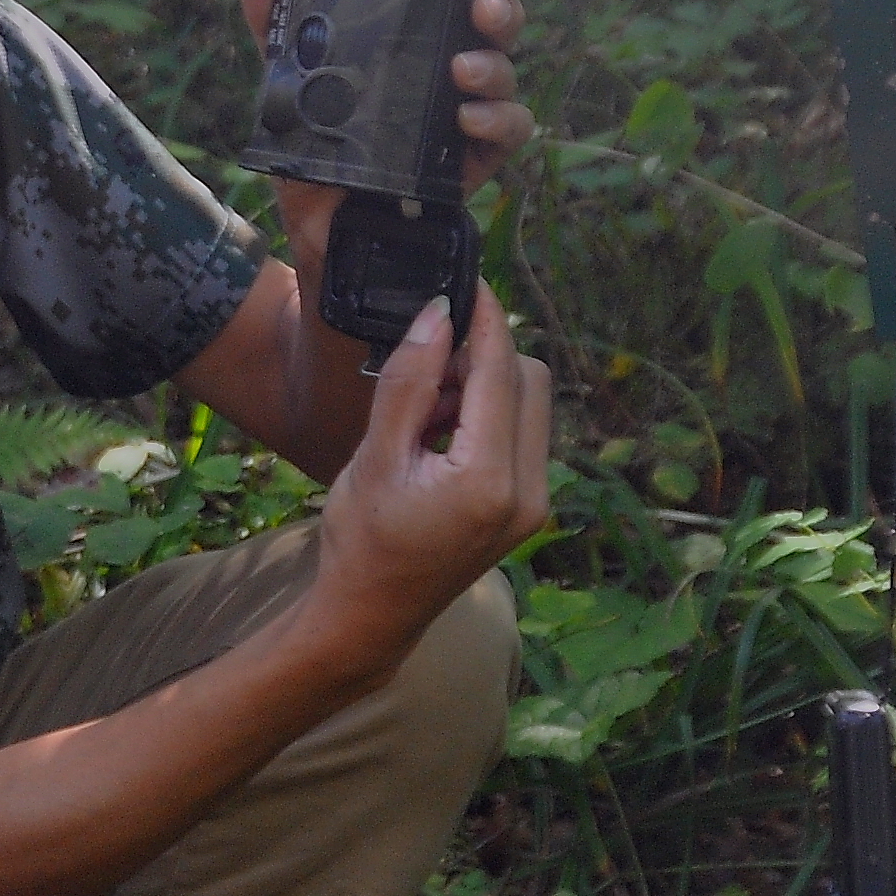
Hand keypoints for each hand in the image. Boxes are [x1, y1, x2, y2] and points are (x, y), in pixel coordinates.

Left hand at [235, 0, 540, 202]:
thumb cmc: (310, 140)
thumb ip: (272, 15)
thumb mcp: (284, 72)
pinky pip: (510, 131)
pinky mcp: (474, 156)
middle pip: (495, 24)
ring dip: (493, 66)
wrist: (313, 218)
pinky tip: (467, 118)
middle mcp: (447, 66)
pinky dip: (497, 120)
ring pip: (505, 73)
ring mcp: (465, 110)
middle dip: (501, 6)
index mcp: (415, 37)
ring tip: (462, 69)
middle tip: (482, 5)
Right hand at [306, 292, 550, 681]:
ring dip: (487, 388)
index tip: (467, 281)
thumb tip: (438, 316)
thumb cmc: (361, 539)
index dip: (485, 319)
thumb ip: (409, 383)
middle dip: (485, 358)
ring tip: (425, 411)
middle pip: (531, 381)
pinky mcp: (527, 509)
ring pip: (531, 406)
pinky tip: (440, 435)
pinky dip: (489, 418)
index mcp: (489, 480)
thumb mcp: (375, 455)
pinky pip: (523, 437)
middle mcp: (528, 492)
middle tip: (427, 365)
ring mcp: (534, 504)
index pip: (502, 372)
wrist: (371, 615)